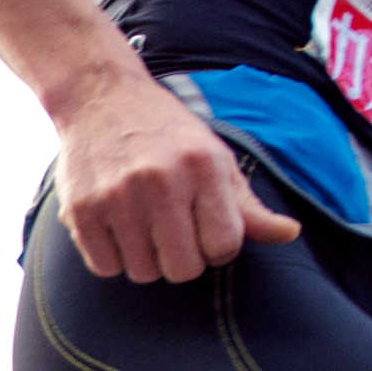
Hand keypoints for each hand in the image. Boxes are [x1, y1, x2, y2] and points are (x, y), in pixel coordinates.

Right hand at [50, 66, 294, 284]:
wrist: (100, 97)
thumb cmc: (167, 134)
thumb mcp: (214, 158)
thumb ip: (248, 205)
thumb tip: (291, 233)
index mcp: (203, 167)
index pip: (224, 247)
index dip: (217, 246)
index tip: (204, 227)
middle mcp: (160, 180)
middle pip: (183, 269)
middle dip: (182, 259)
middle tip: (173, 232)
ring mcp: (116, 196)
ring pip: (144, 273)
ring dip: (146, 259)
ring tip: (142, 226)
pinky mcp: (81, 209)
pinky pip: (106, 268)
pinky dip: (113, 258)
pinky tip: (117, 228)